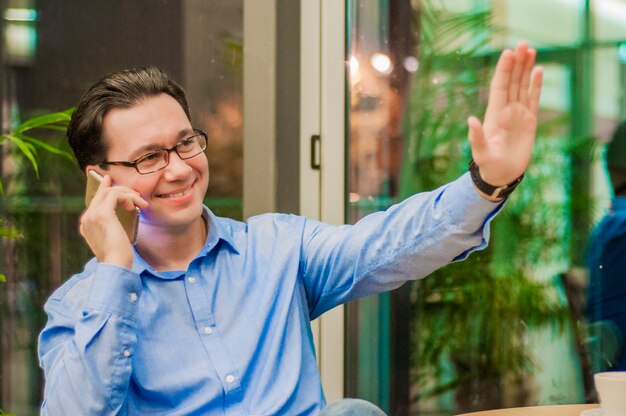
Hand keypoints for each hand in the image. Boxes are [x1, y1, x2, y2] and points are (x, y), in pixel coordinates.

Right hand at [79, 174, 147, 267]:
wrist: (116, 266)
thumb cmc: (119, 257)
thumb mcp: (115, 239)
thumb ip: (113, 226)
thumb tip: (125, 211)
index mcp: (87, 225)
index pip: (95, 201)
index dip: (103, 188)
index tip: (111, 180)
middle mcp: (86, 218)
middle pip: (102, 193)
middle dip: (121, 190)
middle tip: (136, 195)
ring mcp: (92, 215)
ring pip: (109, 191)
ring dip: (128, 194)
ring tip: (140, 203)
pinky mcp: (103, 214)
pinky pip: (115, 195)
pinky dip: (128, 196)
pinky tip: (136, 205)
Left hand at [467, 41, 542, 189]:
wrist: (500, 175)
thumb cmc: (488, 165)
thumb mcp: (481, 151)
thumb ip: (476, 137)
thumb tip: (470, 120)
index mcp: (494, 114)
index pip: (500, 86)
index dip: (504, 70)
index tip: (507, 53)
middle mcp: (506, 110)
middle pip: (512, 81)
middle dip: (517, 63)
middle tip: (523, 43)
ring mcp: (518, 114)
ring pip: (523, 86)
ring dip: (527, 68)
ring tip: (531, 50)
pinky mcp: (529, 121)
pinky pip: (533, 99)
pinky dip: (536, 85)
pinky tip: (539, 70)